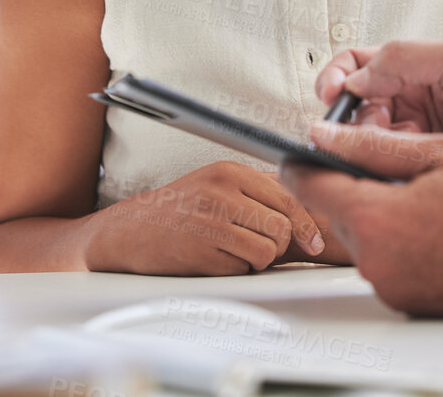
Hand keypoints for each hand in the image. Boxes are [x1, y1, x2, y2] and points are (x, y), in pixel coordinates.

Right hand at [84, 161, 327, 274]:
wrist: (129, 230)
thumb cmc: (178, 209)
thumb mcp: (217, 185)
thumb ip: (258, 193)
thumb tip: (307, 216)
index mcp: (230, 171)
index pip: (289, 196)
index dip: (306, 224)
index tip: (312, 241)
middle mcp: (222, 192)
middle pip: (282, 227)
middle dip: (278, 245)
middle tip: (258, 246)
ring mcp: (210, 221)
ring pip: (268, 251)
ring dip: (258, 260)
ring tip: (235, 251)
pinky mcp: (201, 251)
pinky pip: (242, 269)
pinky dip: (236, 270)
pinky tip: (215, 258)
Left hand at [281, 121, 442, 316]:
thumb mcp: (439, 153)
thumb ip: (374, 144)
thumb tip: (325, 135)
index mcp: (375, 218)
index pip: (309, 187)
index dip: (303, 164)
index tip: (302, 153)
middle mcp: (374, 259)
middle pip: (337, 213)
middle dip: (354, 188)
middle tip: (395, 171)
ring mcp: (389, 285)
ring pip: (362, 238)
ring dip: (380, 217)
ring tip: (426, 201)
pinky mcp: (405, 301)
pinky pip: (385, 263)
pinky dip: (400, 244)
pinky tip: (434, 229)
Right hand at [315, 36, 442, 181]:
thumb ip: (407, 57)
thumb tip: (356, 78)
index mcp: (410, 68)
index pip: (354, 65)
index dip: (335, 77)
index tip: (332, 95)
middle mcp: (403, 100)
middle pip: (350, 106)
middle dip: (349, 118)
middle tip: (365, 129)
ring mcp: (407, 137)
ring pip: (361, 139)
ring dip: (367, 143)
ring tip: (396, 146)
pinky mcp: (413, 170)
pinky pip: (380, 168)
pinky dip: (381, 167)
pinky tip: (404, 166)